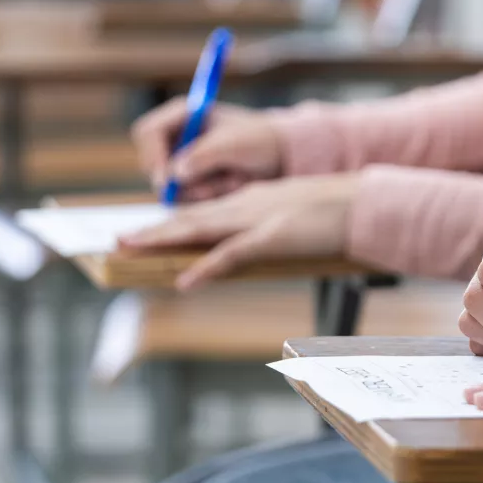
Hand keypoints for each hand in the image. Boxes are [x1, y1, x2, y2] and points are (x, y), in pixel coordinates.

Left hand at [120, 174, 359, 289]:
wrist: (363, 203)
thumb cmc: (338, 213)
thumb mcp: (297, 217)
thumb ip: (273, 227)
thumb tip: (256, 243)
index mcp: (253, 201)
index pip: (204, 212)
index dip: (173, 222)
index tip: (147, 232)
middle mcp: (247, 206)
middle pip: (190, 218)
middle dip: (154, 230)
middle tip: (119, 240)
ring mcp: (257, 220)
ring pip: (199, 229)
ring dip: (162, 239)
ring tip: (130, 247)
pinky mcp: (272, 237)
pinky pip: (231, 255)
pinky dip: (205, 268)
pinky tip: (184, 280)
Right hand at [132, 97, 282, 200]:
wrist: (282, 157)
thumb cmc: (260, 140)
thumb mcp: (234, 143)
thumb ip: (203, 155)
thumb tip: (174, 174)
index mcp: (183, 115)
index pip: (148, 132)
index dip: (153, 155)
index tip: (167, 177)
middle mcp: (177, 138)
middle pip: (152, 165)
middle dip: (179, 181)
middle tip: (209, 188)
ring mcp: (182, 162)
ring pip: (170, 187)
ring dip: (202, 190)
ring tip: (234, 180)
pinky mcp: (191, 183)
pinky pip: (186, 200)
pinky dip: (209, 197)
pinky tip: (231, 186)